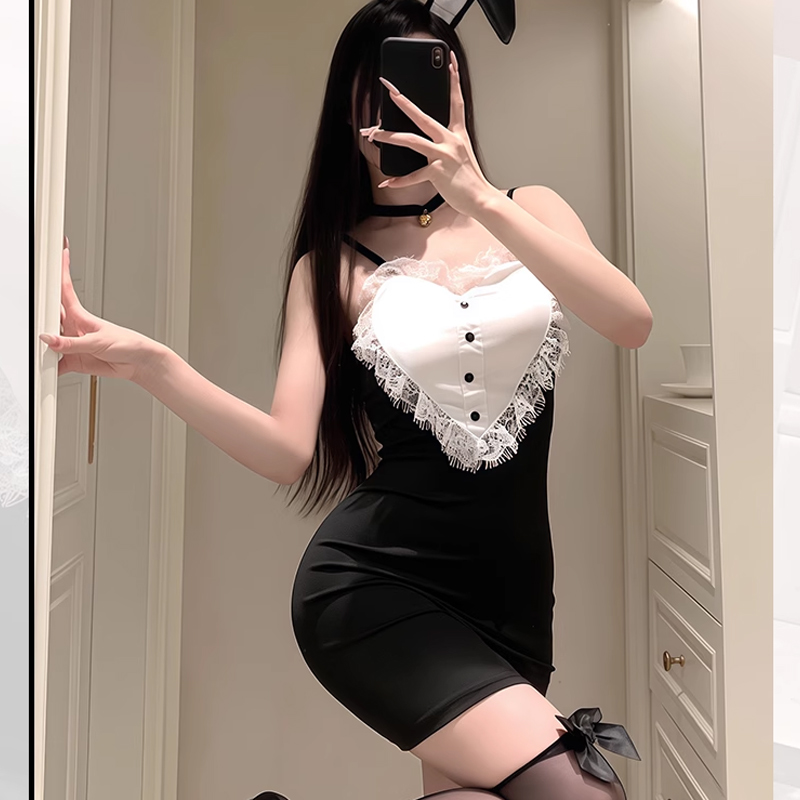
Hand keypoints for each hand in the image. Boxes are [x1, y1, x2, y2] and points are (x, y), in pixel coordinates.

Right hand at [39, 238, 162, 382]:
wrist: (139, 363)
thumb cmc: (127, 344)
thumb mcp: (97, 341)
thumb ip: (71, 343)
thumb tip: (47, 338)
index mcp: (80, 316)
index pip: (65, 288)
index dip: (62, 269)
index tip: (59, 251)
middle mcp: (73, 327)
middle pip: (48, 314)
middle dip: (36, 308)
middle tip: (25, 302)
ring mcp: (72, 344)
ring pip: (48, 339)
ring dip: (40, 341)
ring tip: (34, 343)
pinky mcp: (73, 360)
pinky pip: (55, 363)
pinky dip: (47, 366)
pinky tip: (42, 367)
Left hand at [362, 50, 500, 217]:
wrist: (481, 199)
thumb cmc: (470, 179)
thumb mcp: (461, 155)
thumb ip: (445, 145)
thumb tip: (424, 143)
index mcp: (458, 134)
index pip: (456, 101)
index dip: (454, 80)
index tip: (450, 61)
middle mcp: (450, 141)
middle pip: (423, 117)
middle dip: (404, 102)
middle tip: (390, 89)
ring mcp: (443, 155)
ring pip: (411, 141)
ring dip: (389, 137)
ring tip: (373, 135)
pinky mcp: (438, 173)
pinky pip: (413, 175)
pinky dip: (399, 180)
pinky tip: (387, 182)